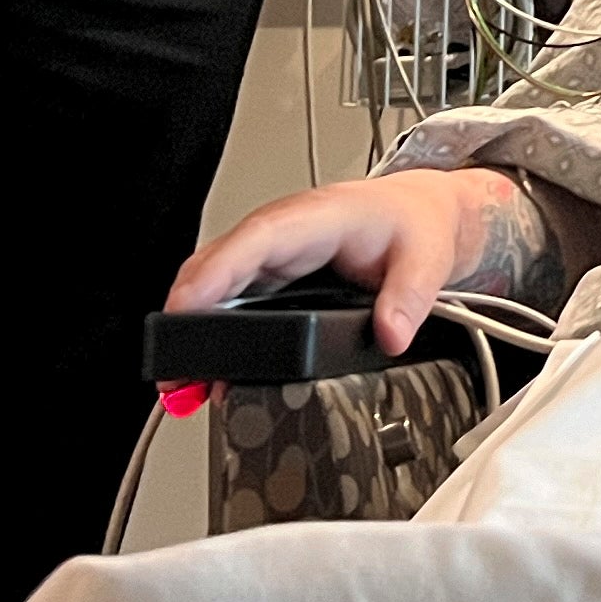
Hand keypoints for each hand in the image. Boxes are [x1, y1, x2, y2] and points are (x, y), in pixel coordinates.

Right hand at [169, 166, 528, 355]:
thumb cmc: (413, 224)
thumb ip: (409, 296)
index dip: (217, 272)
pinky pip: (230, 301)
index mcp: (317, 218)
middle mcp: (284, 234)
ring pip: (218, 286)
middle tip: (174, 372)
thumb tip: (391, 335)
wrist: (419, 215)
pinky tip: (207, 374)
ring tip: (182, 385)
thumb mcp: (426, 257)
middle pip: (221, 266)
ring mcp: (273, 256)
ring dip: (193, 330)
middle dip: (188, 315)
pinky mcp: (271, 278)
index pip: (256, 239)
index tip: (186, 304)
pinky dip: (212, 335)